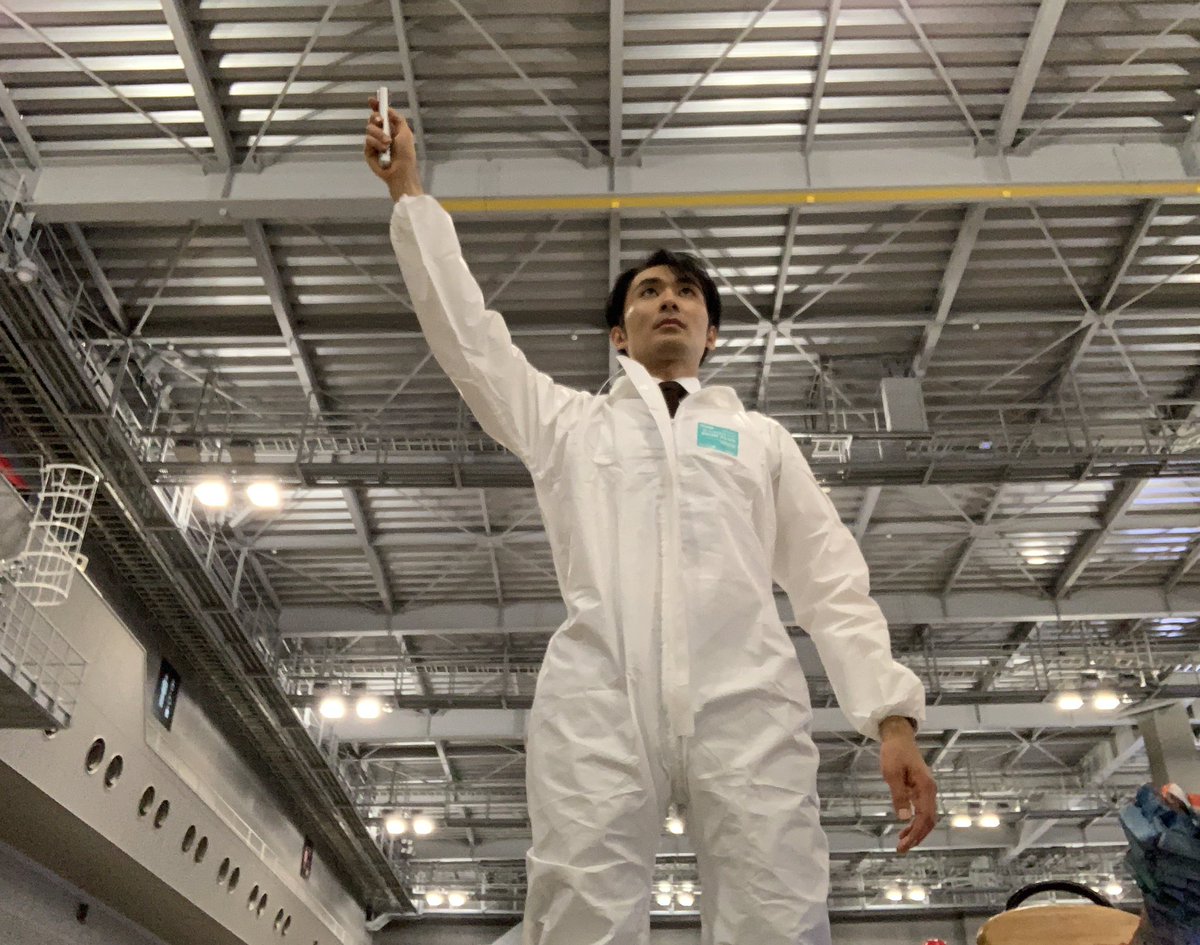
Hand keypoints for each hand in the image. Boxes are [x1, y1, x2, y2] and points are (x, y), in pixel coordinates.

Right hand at [364, 97, 422, 200]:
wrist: (401, 171)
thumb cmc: (406, 154)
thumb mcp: (405, 133)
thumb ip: (397, 119)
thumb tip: (387, 109)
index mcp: (391, 129)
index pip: (381, 114)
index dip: (376, 106)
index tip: (372, 100)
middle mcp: (381, 134)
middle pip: (372, 119)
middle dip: (376, 118)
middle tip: (380, 121)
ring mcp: (374, 142)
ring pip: (369, 129)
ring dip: (379, 134)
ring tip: (387, 144)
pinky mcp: (368, 151)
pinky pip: (367, 140)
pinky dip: (376, 144)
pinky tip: (383, 150)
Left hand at [879, 716, 937, 853]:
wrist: (899, 736)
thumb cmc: (894, 752)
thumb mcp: (892, 774)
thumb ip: (899, 796)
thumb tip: (905, 818)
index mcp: (926, 787)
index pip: (925, 817)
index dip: (916, 833)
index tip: (904, 845)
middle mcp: (930, 790)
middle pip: (929, 820)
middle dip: (917, 836)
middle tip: (902, 849)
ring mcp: (927, 790)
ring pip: (927, 817)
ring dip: (917, 831)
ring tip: (903, 843)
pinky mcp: (922, 788)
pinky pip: (922, 809)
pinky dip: (915, 821)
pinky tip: (905, 827)